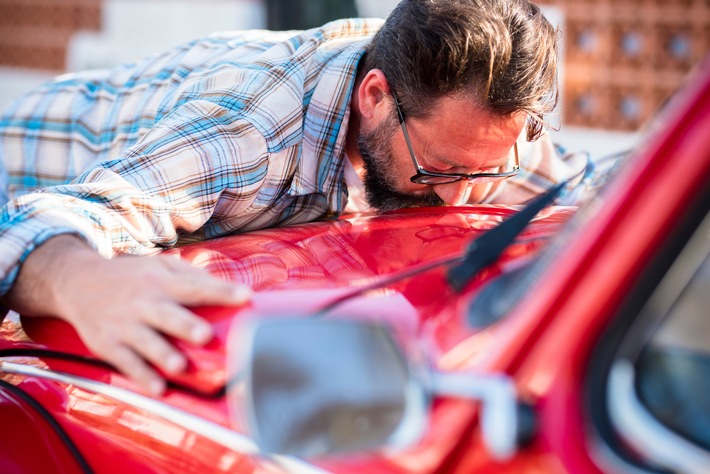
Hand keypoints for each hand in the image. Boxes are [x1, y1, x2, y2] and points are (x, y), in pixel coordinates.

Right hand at [4, 235, 250, 394]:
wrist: (78, 282)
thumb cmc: (133, 277)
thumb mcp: (160, 266)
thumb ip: (194, 277)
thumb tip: (231, 288)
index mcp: (161, 281)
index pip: (195, 287)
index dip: (221, 291)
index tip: (246, 297)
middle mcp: (143, 302)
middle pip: (168, 315)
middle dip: (186, 326)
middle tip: (206, 335)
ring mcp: (125, 325)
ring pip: (146, 342)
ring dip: (163, 355)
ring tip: (181, 367)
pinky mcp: (108, 344)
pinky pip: (127, 363)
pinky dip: (142, 376)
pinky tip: (159, 389)